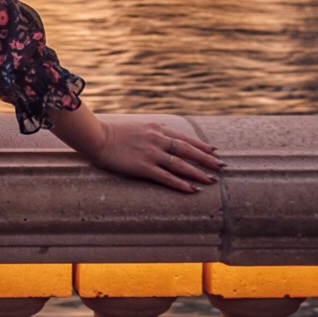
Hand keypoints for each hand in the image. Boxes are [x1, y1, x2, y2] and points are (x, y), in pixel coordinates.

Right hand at [48, 104, 221, 193]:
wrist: (96, 137)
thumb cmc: (113, 133)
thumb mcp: (137, 127)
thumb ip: (152, 132)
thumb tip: (164, 139)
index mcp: (156, 128)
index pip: (184, 137)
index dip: (201, 145)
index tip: (213, 150)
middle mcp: (157, 139)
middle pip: (188, 150)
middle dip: (207, 159)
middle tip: (221, 166)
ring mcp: (151, 153)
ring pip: (181, 164)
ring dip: (198, 173)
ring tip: (212, 180)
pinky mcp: (143, 167)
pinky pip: (166, 177)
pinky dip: (181, 183)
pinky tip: (192, 189)